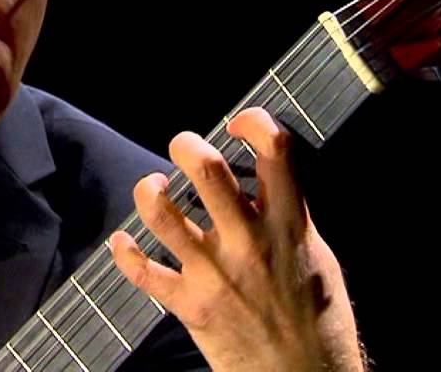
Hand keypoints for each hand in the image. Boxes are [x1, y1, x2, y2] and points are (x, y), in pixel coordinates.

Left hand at [110, 107, 363, 370]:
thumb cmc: (318, 320)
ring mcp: (216, 274)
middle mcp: (249, 243)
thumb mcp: (318, 258)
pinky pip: (142, 272)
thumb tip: (270, 178)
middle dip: (187, 144)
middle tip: (184, 147)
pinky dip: (124, 253)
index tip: (240, 122)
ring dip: (149, 190)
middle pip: (207, 171)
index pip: (276, 152)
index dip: (254, 121)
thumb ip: (291, 216)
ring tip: (154, 187)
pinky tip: (122, 242)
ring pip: (162, 214)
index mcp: (289, 226)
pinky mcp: (191, 305)